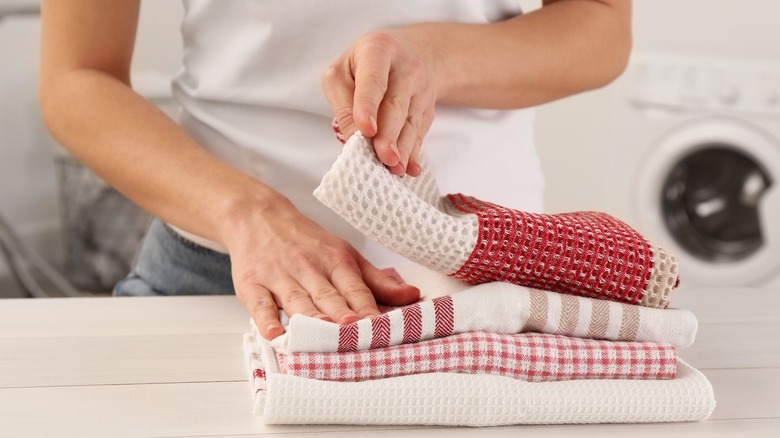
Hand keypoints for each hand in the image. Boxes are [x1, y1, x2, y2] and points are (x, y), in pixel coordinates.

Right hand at [226, 198, 419, 339]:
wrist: (259, 216)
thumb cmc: (308, 243)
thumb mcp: (346, 255)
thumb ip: (378, 281)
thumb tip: (413, 296)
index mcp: (337, 262)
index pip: (357, 290)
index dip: (369, 311)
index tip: (384, 332)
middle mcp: (310, 269)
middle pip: (330, 298)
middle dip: (344, 318)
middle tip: (358, 338)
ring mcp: (280, 277)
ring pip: (298, 302)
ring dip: (312, 320)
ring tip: (324, 339)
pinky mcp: (253, 284)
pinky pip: (260, 304)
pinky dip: (266, 320)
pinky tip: (275, 336)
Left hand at [322, 27, 440, 176]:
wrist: (413, 52)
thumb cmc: (366, 64)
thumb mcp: (345, 70)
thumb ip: (343, 102)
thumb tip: (352, 139)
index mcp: (377, 50)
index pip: (373, 79)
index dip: (368, 105)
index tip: (366, 130)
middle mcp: (405, 68)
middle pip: (396, 105)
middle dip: (389, 134)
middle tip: (384, 157)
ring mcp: (421, 89)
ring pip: (411, 122)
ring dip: (402, 148)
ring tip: (394, 168)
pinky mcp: (428, 108)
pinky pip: (420, 132)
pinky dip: (414, 152)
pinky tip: (411, 168)